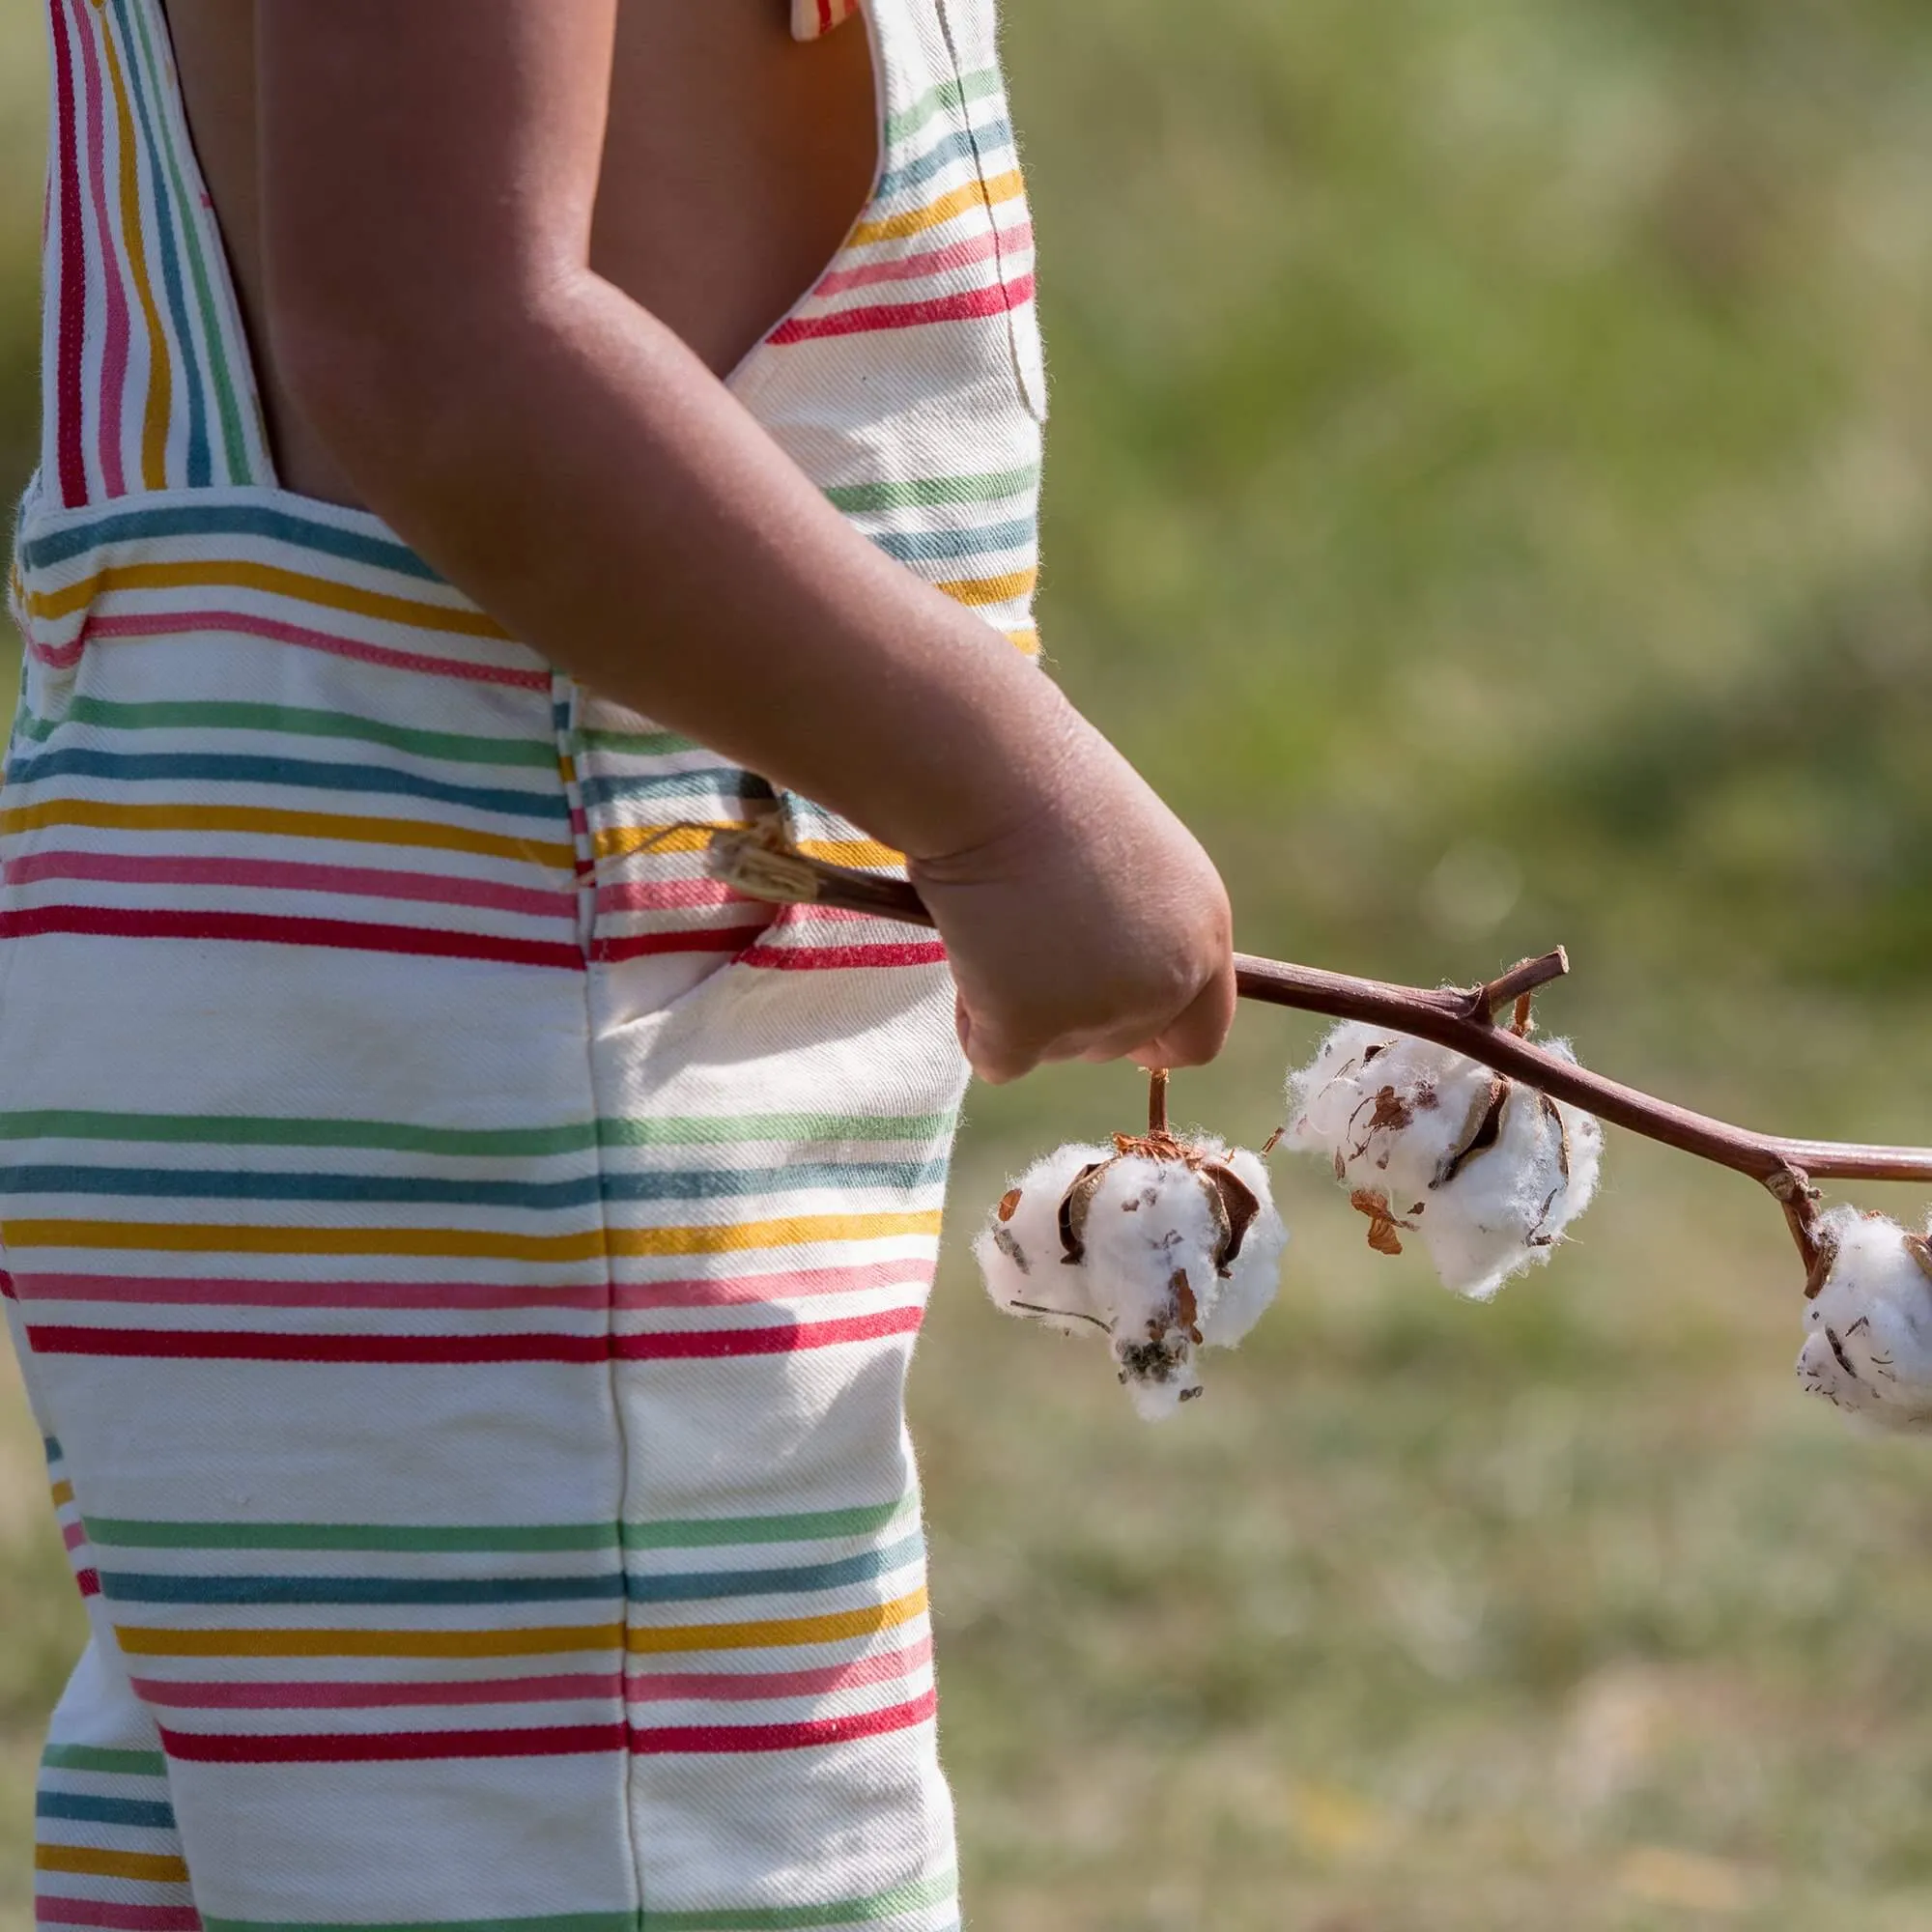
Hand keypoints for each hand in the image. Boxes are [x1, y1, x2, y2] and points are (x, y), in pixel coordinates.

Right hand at [907, 719, 1235, 1084]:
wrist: (994, 771)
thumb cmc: (1046, 790)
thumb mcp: (1129, 861)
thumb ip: (1136, 928)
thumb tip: (1096, 977)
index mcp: (1202, 936)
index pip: (1200, 1035)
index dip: (1152, 1035)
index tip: (1108, 1017)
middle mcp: (1167, 982)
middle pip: (1114, 1046)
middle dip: (1067, 1013)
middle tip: (1024, 939)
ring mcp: (1101, 1010)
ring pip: (1051, 1050)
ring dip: (1015, 1004)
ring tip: (997, 921)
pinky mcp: (1030, 1027)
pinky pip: (995, 1058)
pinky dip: (971, 1021)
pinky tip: (969, 948)